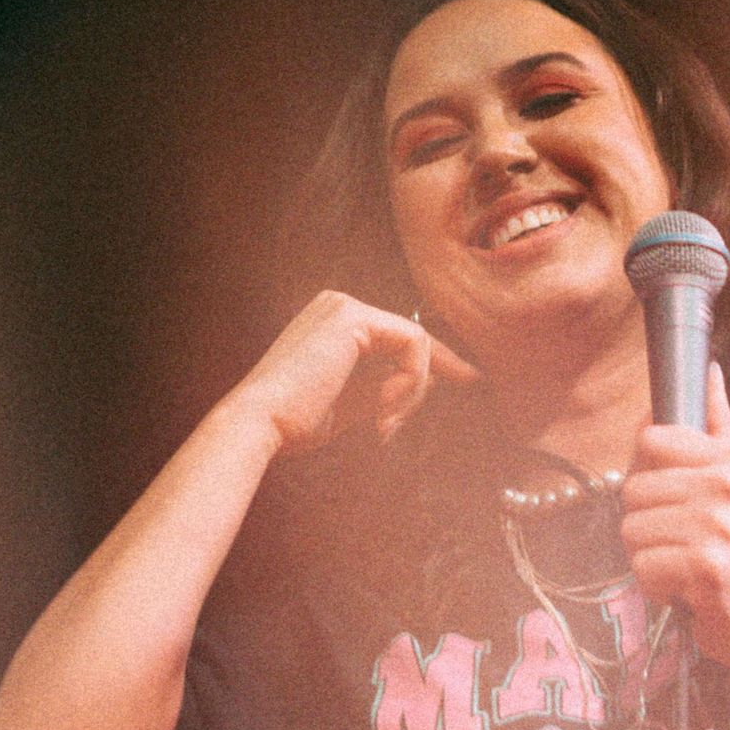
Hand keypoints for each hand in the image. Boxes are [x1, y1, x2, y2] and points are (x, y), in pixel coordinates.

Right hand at [230, 291, 479, 454]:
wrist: (261, 425)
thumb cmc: (294, 423)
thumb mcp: (350, 403)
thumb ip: (384, 387)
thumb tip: (427, 381)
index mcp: (334, 323)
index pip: (399, 336)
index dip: (437, 360)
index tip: (468, 378)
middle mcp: (339, 305)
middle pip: (413, 336)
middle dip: (428, 379)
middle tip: (424, 410)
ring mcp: (345, 307)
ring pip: (417, 343)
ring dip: (412, 390)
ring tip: (384, 423)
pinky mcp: (352, 317)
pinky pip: (412, 345)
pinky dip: (409, 382)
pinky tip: (381, 409)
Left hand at [619, 367, 729, 678]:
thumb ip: (718, 427)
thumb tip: (708, 371)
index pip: (650, 440)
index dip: (647, 474)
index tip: (672, 500)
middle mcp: (729, 486)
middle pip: (632, 490)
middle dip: (648, 526)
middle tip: (685, 544)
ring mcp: (719, 526)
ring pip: (631, 531)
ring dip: (651, 559)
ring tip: (687, 567)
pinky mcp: (707, 567)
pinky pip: (641, 568)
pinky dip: (656, 588)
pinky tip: (688, 590)